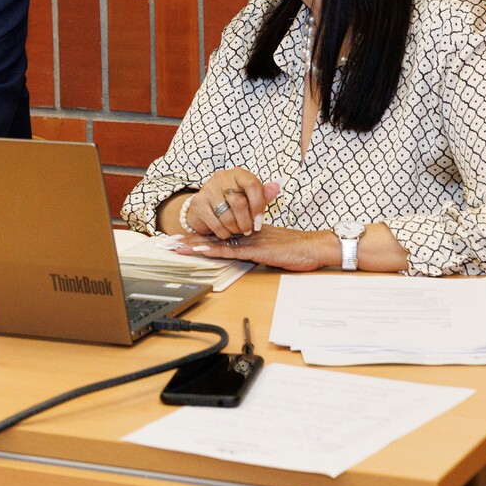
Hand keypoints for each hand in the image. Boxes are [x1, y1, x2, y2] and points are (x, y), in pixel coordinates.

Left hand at [172, 225, 336, 271]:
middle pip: (213, 235)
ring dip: (196, 244)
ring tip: (176, 245)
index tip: (181, 236)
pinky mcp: (257, 250)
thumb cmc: (298, 248)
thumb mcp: (273, 247)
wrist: (316, 247)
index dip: (199, 234)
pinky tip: (201, 251)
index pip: (219, 232)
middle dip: (190, 238)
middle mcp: (246, 233)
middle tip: (169, 241)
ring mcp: (250, 241)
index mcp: (248, 231)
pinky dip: (215, 250)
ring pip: (218, 241)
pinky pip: (232, 250)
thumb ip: (258, 248)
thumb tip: (247, 253)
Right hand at [176, 169, 280, 239]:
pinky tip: (226, 233)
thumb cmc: (231, 201)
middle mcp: (221, 178)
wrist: (204, 207)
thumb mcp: (249, 196)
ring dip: (235, 228)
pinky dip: (223, 232)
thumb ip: (263, 194)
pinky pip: (215, 223)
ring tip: (237, 231)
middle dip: (246, 221)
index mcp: (238, 174)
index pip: (252, 185)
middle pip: (239, 202)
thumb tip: (276, 187)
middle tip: (248, 230)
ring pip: (227, 215)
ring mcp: (207, 189)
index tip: (259, 222)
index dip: (258, 206)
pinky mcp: (198, 203)